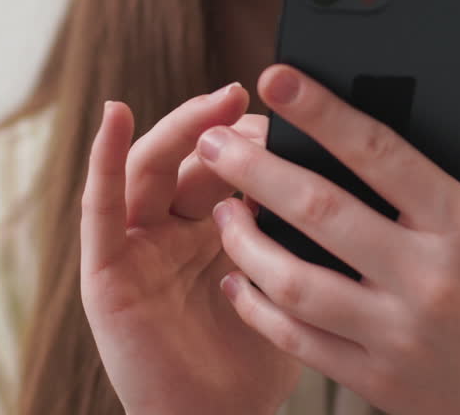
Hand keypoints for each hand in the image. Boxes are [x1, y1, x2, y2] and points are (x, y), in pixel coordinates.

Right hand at [80, 84, 300, 414]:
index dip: (257, 135)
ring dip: (182, 128)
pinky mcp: (105, 271)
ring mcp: (136, 247)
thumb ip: (303, 231)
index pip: (231, 163)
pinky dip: (104, 158)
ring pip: (151, 168)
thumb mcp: (291, 281)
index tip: (296, 112)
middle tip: (256, 97)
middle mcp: (171, 230)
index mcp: (214, 229)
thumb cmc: (258, 363)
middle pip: (193, 158)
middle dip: (225, 125)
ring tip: (217, 103)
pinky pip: (100, 208)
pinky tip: (116, 115)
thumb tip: (359, 170)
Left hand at [197, 49, 459, 414]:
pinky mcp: (373, 377)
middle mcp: (427, 278)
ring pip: (296, 280)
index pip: (381, 154)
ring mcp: (396, 333)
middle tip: (213, 142)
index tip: (275, 78)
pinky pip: (297, 339)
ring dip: (245, 241)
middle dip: (255, 170)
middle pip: (320, 212)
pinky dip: (257, 308)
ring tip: (221, 208)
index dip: (322, 112)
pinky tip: (237, 279)